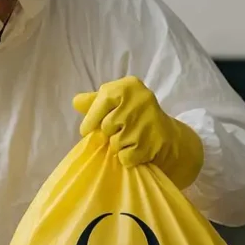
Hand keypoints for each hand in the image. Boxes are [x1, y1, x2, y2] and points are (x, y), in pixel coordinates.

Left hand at [73, 76, 203, 187]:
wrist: (168, 136)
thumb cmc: (135, 116)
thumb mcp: (117, 102)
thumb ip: (95, 101)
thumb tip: (76, 102)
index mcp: (129, 86)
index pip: (102, 100)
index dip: (91, 118)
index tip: (85, 130)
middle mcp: (141, 100)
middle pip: (107, 125)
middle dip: (110, 133)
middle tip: (122, 131)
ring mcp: (148, 122)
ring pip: (115, 143)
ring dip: (119, 146)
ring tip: (131, 139)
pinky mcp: (152, 144)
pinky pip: (125, 157)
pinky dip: (128, 158)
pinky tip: (138, 150)